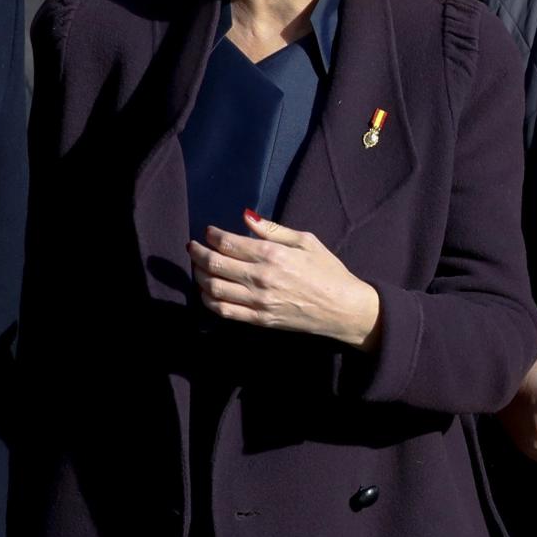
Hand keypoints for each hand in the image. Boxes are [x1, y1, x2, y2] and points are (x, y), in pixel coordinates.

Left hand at [190, 211, 381, 350]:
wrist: (343, 309)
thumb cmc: (328, 271)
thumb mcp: (306, 241)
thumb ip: (274, 229)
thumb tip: (246, 216)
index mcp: (273, 255)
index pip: (228, 242)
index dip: (212, 235)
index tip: (209, 232)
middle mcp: (261, 278)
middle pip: (214, 263)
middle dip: (198, 253)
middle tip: (193, 247)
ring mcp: (259, 301)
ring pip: (213, 288)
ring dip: (200, 275)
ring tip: (199, 267)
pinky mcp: (259, 320)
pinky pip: (224, 311)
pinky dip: (209, 300)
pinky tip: (208, 291)